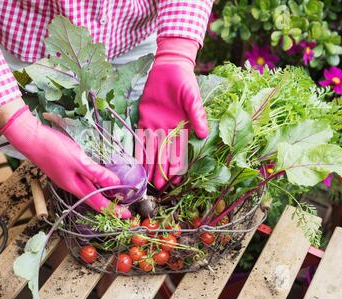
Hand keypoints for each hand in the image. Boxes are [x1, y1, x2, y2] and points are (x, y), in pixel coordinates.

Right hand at [0, 103, 130, 217]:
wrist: (30, 139)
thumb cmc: (53, 149)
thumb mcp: (78, 160)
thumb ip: (96, 173)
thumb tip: (115, 184)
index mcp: (75, 187)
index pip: (98, 204)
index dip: (114, 210)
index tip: (128, 214)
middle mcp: (72, 186)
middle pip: (94, 200)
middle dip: (110, 206)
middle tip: (125, 208)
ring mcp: (68, 178)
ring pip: (89, 191)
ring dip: (103, 195)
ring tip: (117, 196)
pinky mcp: (66, 170)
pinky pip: (84, 182)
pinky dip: (95, 184)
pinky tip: (99, 179)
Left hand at [137, 37, 208, 189]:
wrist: (169, 69)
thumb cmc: (185, 83)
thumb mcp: (193, 98)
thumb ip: (197, 115)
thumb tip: (203, 134)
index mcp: (182, 128)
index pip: (179, 151)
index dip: (176, 166)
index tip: (174, 179)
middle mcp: (169, 131)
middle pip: (165, 155)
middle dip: (162, 170)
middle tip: (159, 187)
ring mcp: (156, 126)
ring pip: (152, 150)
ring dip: (150, 165)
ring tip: (147, 180)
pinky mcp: (144, 120)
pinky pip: (141, 138)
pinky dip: (139, 150)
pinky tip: (137, 162)